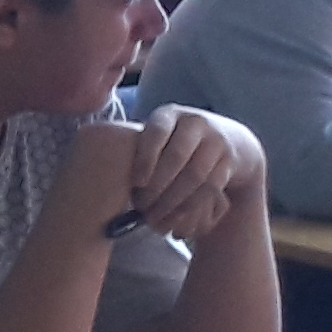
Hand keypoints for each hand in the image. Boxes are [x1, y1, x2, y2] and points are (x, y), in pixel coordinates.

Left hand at [118, 104, 261, 242]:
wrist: (229, 139)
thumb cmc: (174, 142)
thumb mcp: (159, 135)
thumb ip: (138, 147)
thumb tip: (102, 173)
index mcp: (169, 114)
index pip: (156, 133)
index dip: (145, 158)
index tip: (135, 183)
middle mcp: (196, 123)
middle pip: (177, 157)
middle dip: (158, 186)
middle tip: (142, 208)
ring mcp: (216, 141)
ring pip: (194, 175)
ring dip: (173, 200)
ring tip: (155, 217)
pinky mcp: (229, 162)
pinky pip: (209, 187)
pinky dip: (191, 205)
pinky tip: (175, 217)